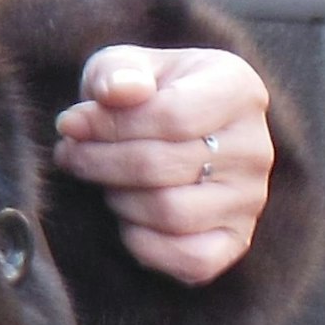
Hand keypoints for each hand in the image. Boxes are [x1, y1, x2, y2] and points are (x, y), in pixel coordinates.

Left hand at [52, 45, 273, 285]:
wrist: (170, 124)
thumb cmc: (143, 90)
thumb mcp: (124, 64)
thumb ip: (116, 72)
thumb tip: (117, 92)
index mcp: (238, 89)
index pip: (171, 116)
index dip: (109, 125)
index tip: (69, 124)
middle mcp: (255, 147)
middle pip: (162, 166)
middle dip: (100, 162)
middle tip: (71, 153)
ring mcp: (251, 198)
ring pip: (171, 213)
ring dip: (118, 199)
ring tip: (101, 179)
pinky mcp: (238, 240)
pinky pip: (191, 260)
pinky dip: (145, 244)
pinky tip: (125, 217)